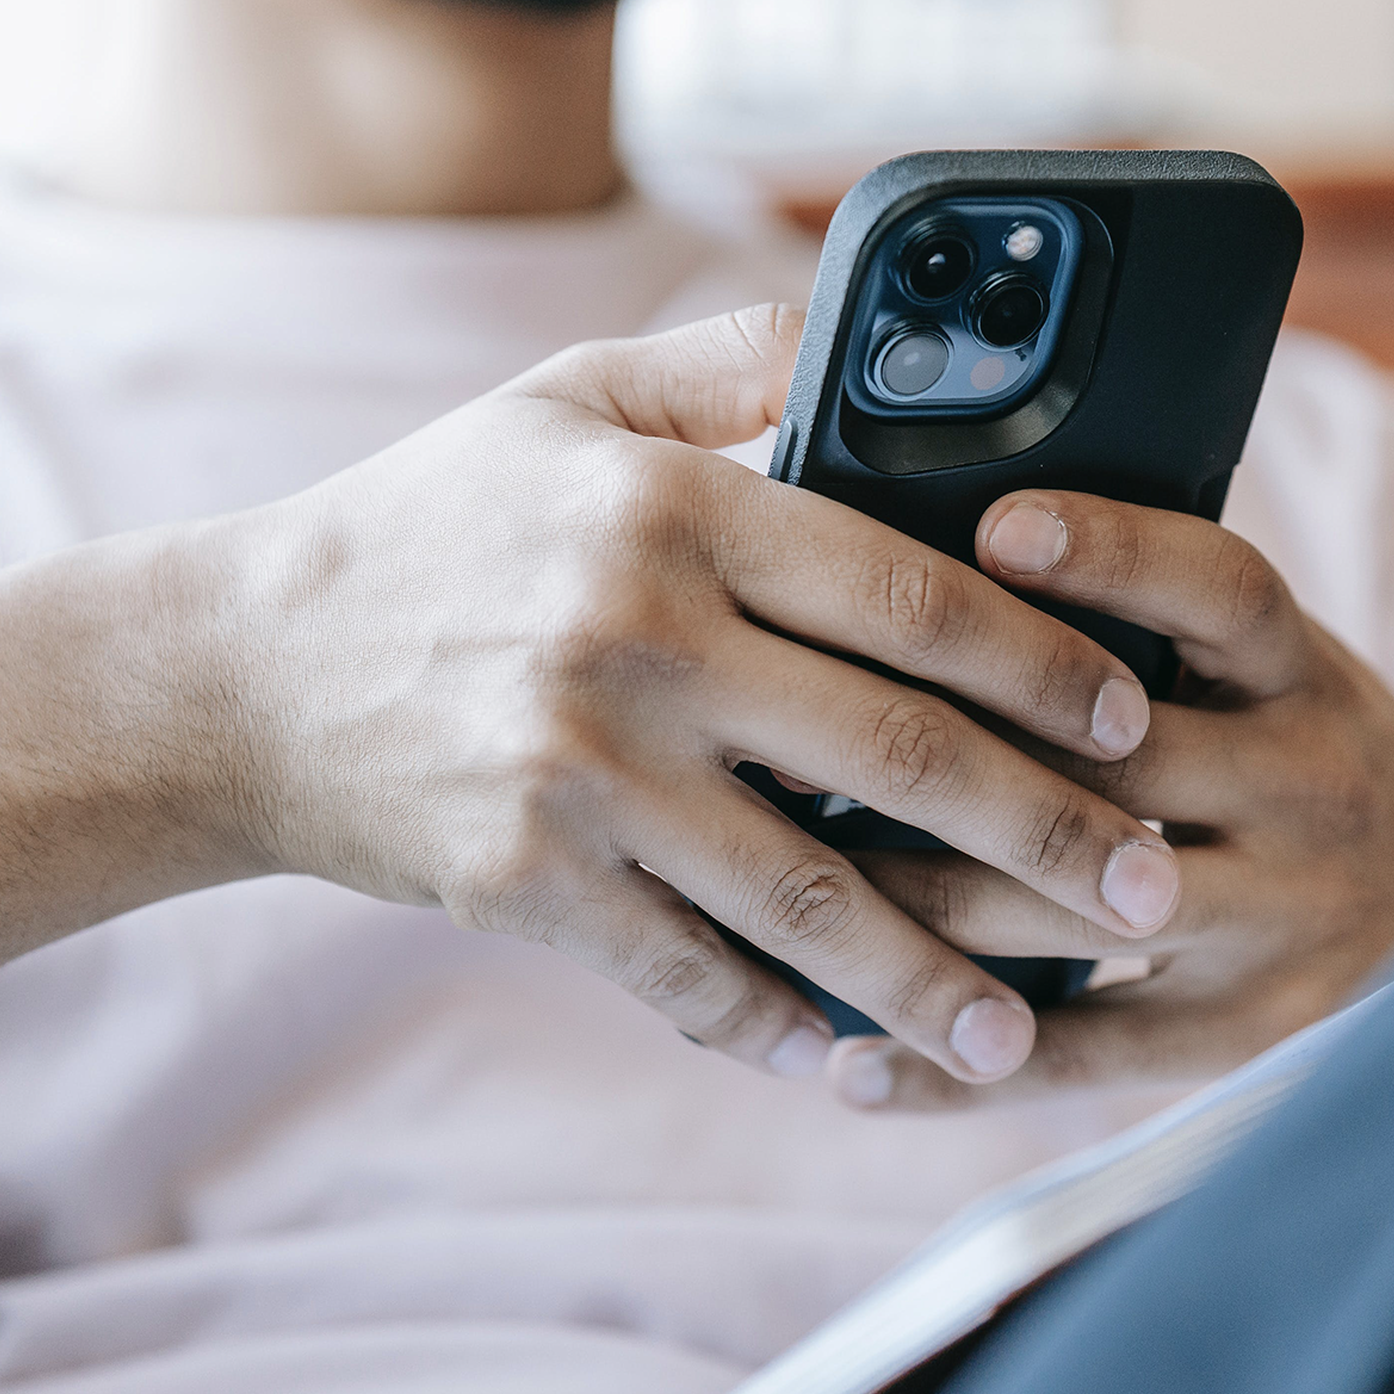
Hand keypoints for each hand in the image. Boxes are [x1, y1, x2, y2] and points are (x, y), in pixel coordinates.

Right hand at [220, 312, 1178, 1084]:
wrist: (237, 668)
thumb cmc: (430, 523)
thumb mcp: (564, 400)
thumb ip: (729, 358)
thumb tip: (872, 325)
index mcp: (676, 507)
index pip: (914, 592)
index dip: (1046, 662)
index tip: (1133, 717)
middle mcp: (639, 637)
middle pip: (898, 755)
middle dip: (1050, 836)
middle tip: (1157, 896)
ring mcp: (580, 773)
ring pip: (808, 897)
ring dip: (938, 979)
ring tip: (1030, 1037)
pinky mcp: (525, 884)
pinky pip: (687, 976)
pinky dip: (782, 1030)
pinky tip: (861, 1068)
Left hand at [824, 491, 1393, 1110]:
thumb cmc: (1325, 754)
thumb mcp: (1284, 669)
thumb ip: (1164, 627)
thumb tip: (964, 557)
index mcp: (1309, 677)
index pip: (1221, 591)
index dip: (1112, 550)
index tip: (989, 529)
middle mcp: (1307, 790)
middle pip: (1112, 768)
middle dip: (941, 756)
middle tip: (785, 734)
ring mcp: (1283, 923)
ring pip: (1069, 915)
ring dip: (913, 906)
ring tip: (778, 887)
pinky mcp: (1250, 1038)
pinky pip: (1086, 1060)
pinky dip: (958, 1069)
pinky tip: (848, 1065)